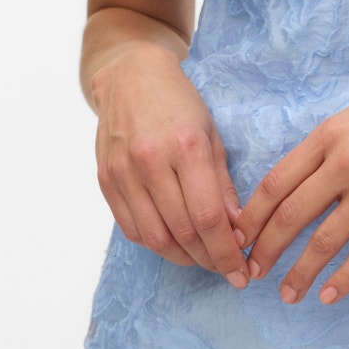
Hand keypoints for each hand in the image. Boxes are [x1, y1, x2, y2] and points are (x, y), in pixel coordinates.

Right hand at [91, 42, 250, 287]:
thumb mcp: (211, 133)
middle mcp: (151, 162)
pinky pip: (131, 228)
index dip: (227, 253)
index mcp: (186, 146)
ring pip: (155, 238)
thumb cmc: (178, 101)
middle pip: (183, 233)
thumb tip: (237, 229)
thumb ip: (222, 183)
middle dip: (209, 260)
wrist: (129, 75)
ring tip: (203, 259)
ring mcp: (124, 173)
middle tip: (227, 269)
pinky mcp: (106, 180)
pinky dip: (155, 244)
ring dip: (183, 258)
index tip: (242, 273)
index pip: (208, 218)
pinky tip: (174, 243)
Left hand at [234, 65, 348, 306]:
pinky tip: (329, 295)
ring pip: (324, 241)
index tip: (238, 238)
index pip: (275, 182)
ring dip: (299, 273)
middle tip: (250, 273)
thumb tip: (292, 188)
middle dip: (264, 250)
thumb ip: (325, 148)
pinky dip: (344, 279)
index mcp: (328, 134)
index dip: (251, 216)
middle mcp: (345, 161)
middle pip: (290, 215)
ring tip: (286, 294)